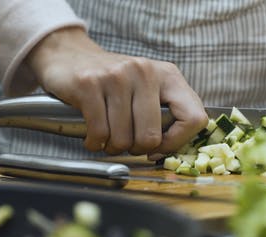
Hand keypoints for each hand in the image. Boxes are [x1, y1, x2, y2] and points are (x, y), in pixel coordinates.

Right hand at [26, 27, 207, 156]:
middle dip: (136, 149)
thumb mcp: (148, 88)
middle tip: (127, 144)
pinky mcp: (89, 84)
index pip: (194, 118)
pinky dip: (94, 143)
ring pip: (123, 138)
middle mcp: (145, 72)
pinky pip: (99, 132)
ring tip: (108, 138)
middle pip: (152, 136)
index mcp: (168, 75)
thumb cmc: (114, 81)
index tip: (159, 147)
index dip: (177, 142)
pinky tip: (93, 137)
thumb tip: (164, 151)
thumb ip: (165, 114)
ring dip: (113, 147)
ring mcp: (116, 76)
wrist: (70, 56)